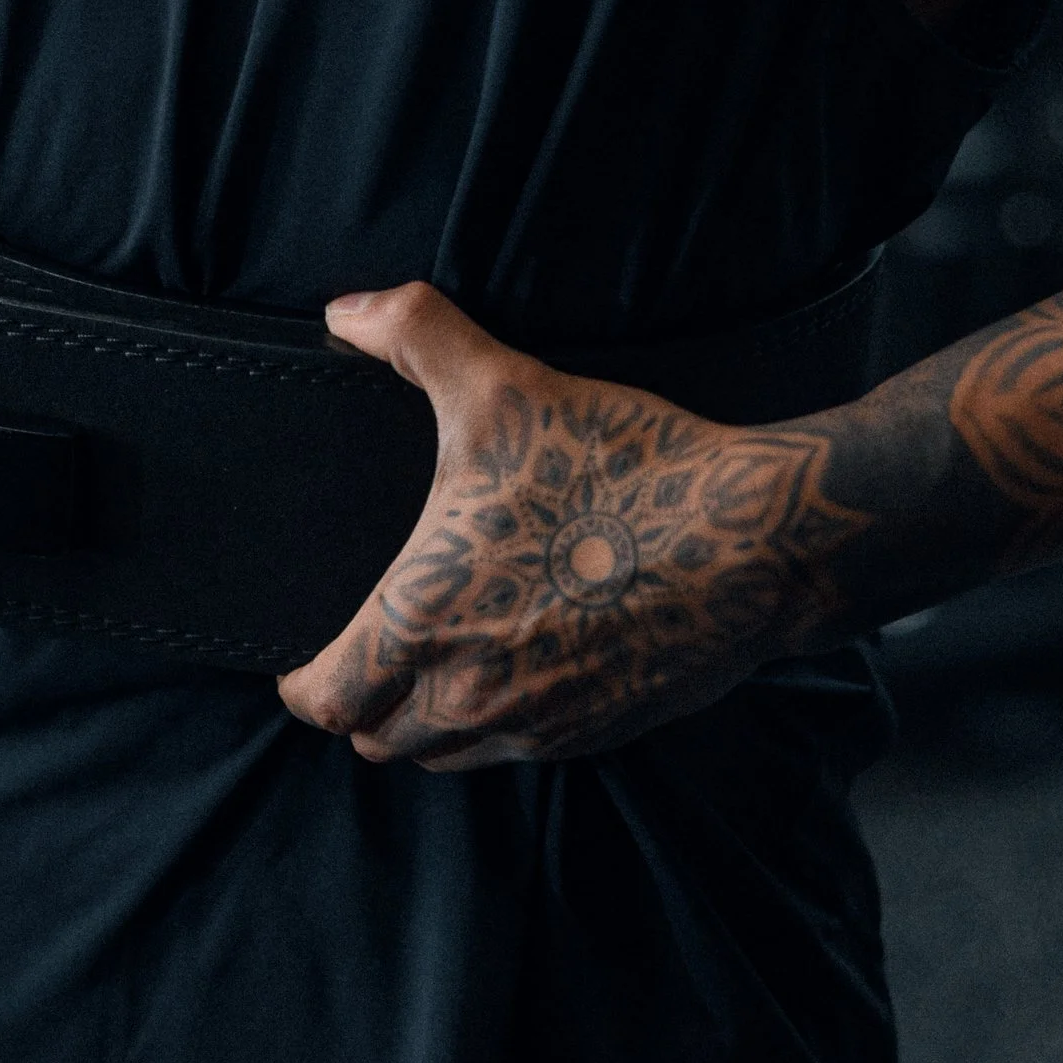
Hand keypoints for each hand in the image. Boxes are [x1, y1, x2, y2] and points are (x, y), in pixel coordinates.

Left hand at [276, 284, 863, 769]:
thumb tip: (345, 308)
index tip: (304, 659)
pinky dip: (495, 726)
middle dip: (361, 705)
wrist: (760, 537)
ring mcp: (540, 724)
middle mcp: (471, 692)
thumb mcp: (504, 386)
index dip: (302, 683)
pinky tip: (512, 667)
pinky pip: (517, 752)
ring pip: (445, 755)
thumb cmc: (624, 467)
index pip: (325, 702)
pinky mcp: (601, 732)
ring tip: (431, 666)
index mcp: (422, 623)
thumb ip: (414, 336)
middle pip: (378, 738)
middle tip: (365, 657)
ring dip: (425, 723)